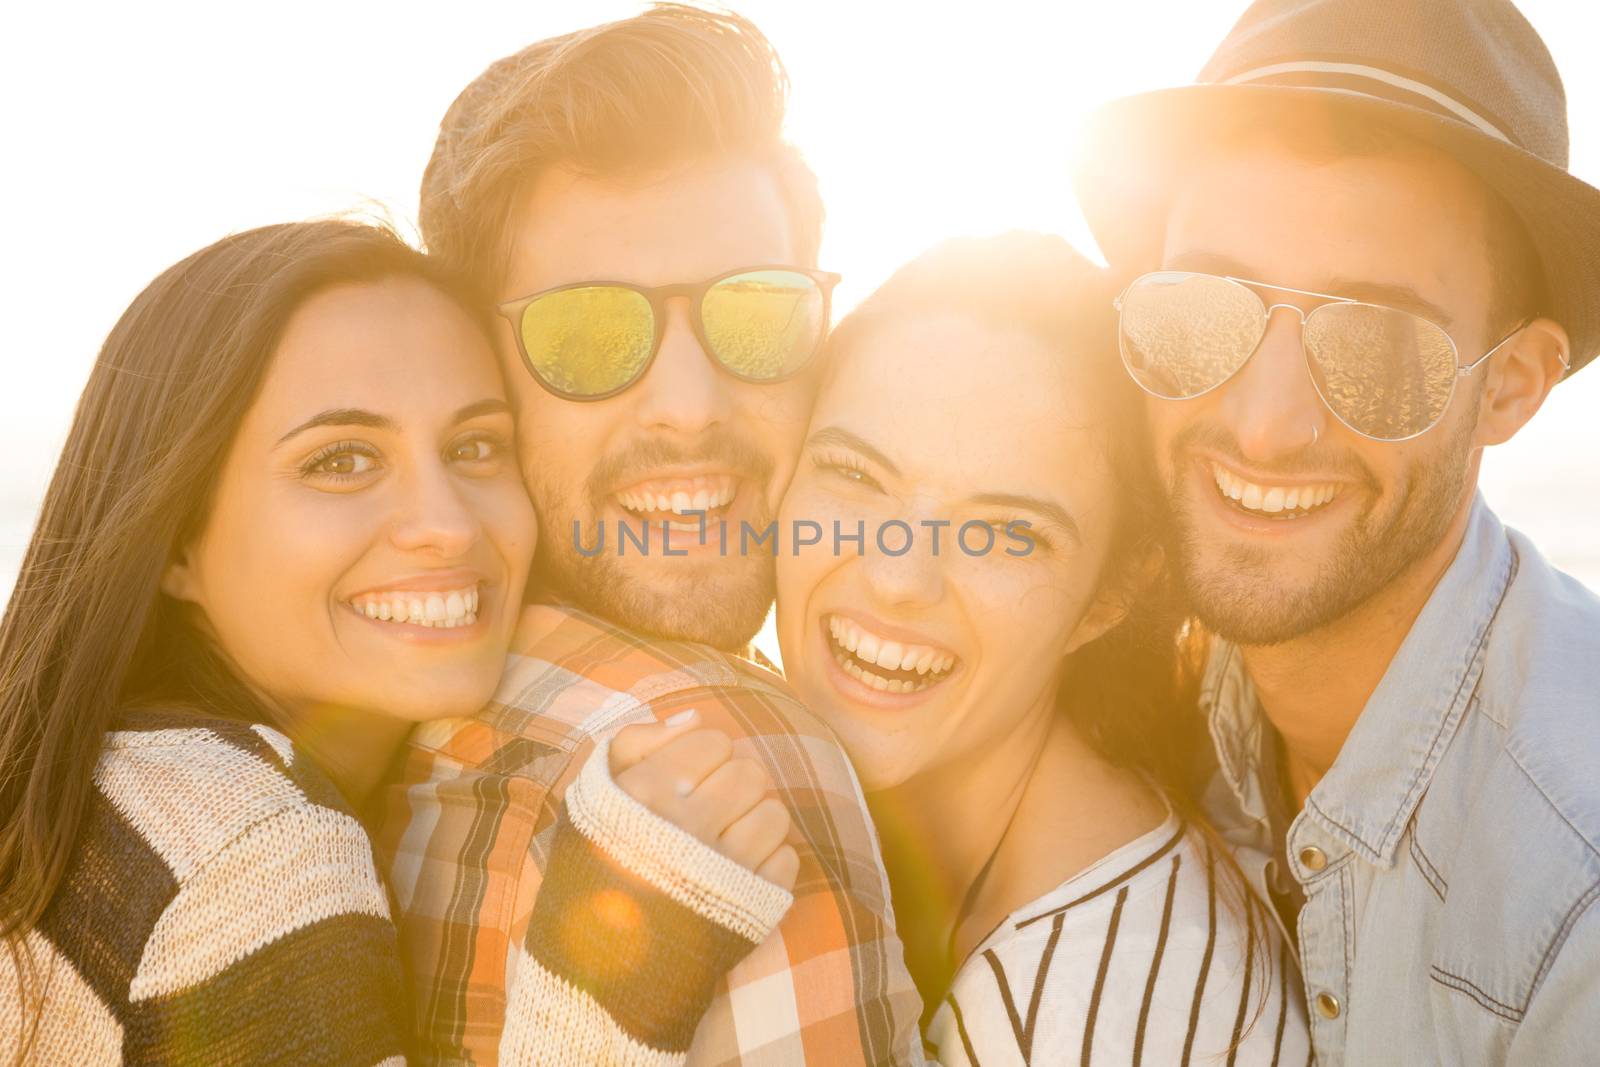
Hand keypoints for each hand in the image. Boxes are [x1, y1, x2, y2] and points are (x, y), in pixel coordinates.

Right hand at [609, 710, 799, 890]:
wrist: (597, 959)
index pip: (714, 741)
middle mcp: (686, 829)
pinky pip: (787, 860)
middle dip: (734, 785)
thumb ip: (635, 742)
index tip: (686, 781)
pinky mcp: (750, 908)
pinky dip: (768, 863)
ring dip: (755, 822)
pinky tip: (737, 872)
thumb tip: (694, 718)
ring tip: (726, 839)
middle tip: (713, 807)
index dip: (703, 756)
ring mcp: (723, 870)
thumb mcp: (593, 794)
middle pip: (751, 773)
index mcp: (646, 794)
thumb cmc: (596, 862)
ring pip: (775, 814)